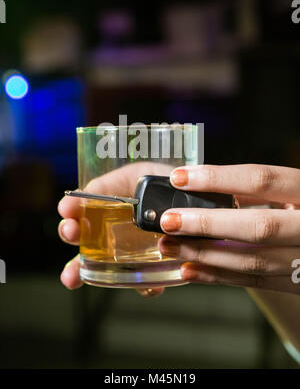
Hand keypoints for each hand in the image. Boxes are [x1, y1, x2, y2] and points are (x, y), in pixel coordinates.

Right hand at [57, 161, 170, 294]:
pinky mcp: (154, 266)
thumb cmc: (169, 182)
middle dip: (71, 235)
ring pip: (103, 264)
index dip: (71, 207)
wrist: (202, 201)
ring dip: (83, 270)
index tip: (66, 209)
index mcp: (113, 201)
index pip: (84, 205)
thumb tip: (90, 193)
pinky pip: (143, 281)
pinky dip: (143, 287)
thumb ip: (120, 182)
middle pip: (85, 235)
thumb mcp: (142, 173)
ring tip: (72, 277)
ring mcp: (132, 249)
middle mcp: (117, 226)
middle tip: (70, 233)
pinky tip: (148, 286)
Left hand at [158, 164, 299, 294]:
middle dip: (206, 224)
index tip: (181, 177)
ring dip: (205, 254)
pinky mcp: (297, 283)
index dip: (219, 178)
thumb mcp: (298, 190)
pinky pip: (255, 283)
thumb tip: (211, 187)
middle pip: (256, 225)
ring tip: (170, 246)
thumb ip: (263, 190)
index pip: (262, 179)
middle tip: (168, 221)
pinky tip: (190, 270)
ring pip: (252, 261)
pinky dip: (219, 277)